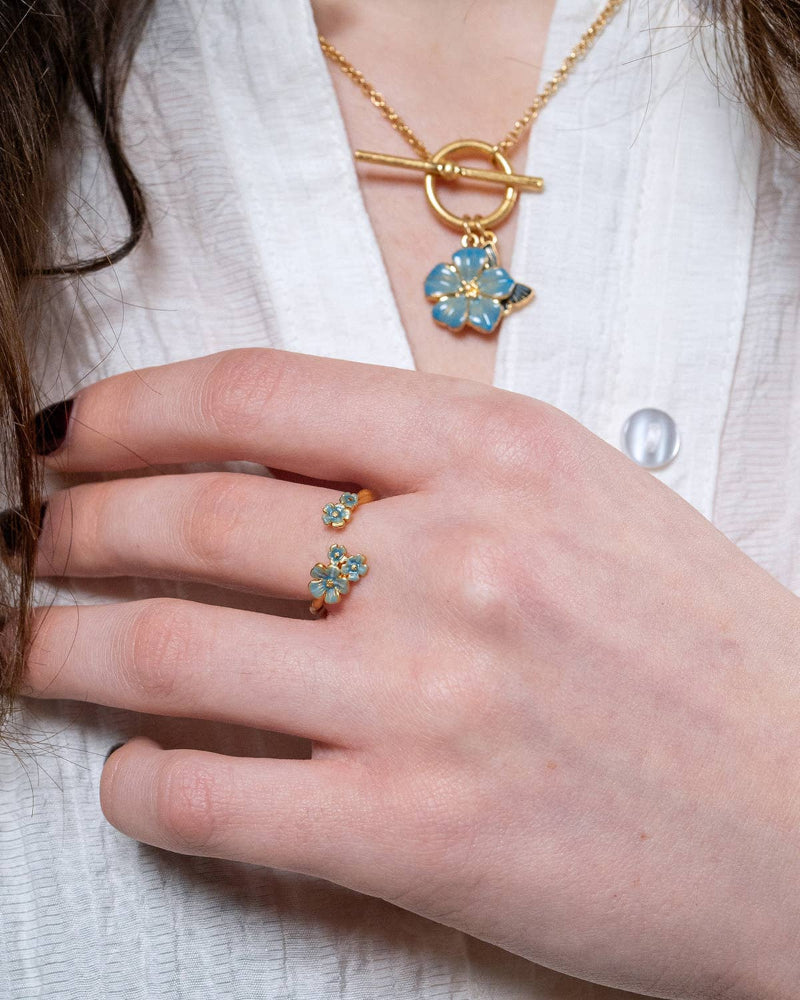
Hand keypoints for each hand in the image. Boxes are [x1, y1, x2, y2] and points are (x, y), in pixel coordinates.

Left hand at [23, 348, 799, 998]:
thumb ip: (433, 465)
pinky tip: (132, 774)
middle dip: (79, 528)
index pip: (256, 393)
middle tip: (42, 544)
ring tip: (37, 649)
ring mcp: (430, 697)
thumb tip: (274, 461)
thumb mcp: (581, 499)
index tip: (74, 436)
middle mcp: (455, 559)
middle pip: (191, 515)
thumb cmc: (702, 649)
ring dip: (68, 647)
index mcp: (498, 455)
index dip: (131, 408)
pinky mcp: (421, 830)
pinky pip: (213, 796)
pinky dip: (139, 783)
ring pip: (170, 650)